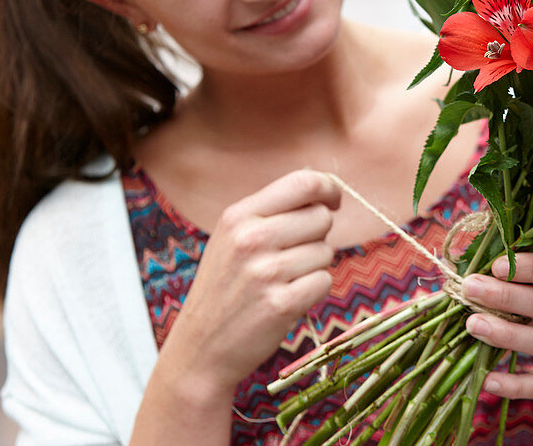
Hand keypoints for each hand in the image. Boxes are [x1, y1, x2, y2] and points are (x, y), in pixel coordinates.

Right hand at [159, 169, 341, 396]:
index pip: (302, 183)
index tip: (333, 201)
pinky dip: (314, 292)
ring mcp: (265, 273)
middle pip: (321, 217)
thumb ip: (272, 210)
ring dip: (313, 267)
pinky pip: (324, 282)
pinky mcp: (280, 304)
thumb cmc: (225, 288)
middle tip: (291, 258)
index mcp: (238, 216)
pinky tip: (287, 300)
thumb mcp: (233, 238)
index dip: (328, 188)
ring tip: (282, 283)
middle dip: (317, 236)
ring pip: (326, 252)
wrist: (199, 349)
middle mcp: (250, 238)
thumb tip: (322, 186)